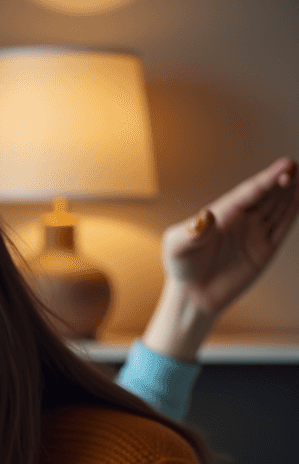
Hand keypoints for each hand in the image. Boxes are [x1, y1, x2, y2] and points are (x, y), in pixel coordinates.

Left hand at [162, 156, 297, 318]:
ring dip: (291, 193)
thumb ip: (191, 232)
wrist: (191, 297)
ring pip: (278, 208)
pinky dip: (292, 213)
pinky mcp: (264, 251)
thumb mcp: (177, 247)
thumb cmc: (181, 268)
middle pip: (267, 195)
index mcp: (223, 213)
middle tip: (295, 169)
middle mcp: (242, 219)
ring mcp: (254, 234)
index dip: (267, 179)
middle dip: (282, 180)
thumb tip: (204, 218)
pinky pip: (282, 228)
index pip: (250, 191)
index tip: (286, 165)